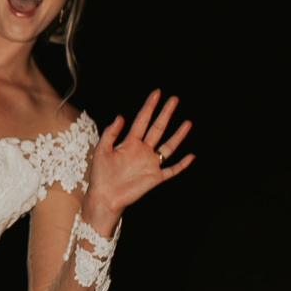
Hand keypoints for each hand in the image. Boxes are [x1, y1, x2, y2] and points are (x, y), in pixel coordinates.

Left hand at [86, 90, 193, 220]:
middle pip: (158, 128)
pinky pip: (172, 170)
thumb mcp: (101, 150)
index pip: (142, 120)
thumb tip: (121, 115)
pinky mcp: (155, 178)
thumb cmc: (100, 175)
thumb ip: (110, 133)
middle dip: (166, 114)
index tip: (157, 93)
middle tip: (175, 99)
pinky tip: (191, 156)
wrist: (104, 198)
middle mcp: (142, 151)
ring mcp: (150, 164)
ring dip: (178, 135)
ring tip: (188, 122)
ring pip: (168, 146)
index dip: (149, 106)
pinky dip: (182, 164)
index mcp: (129, 143)